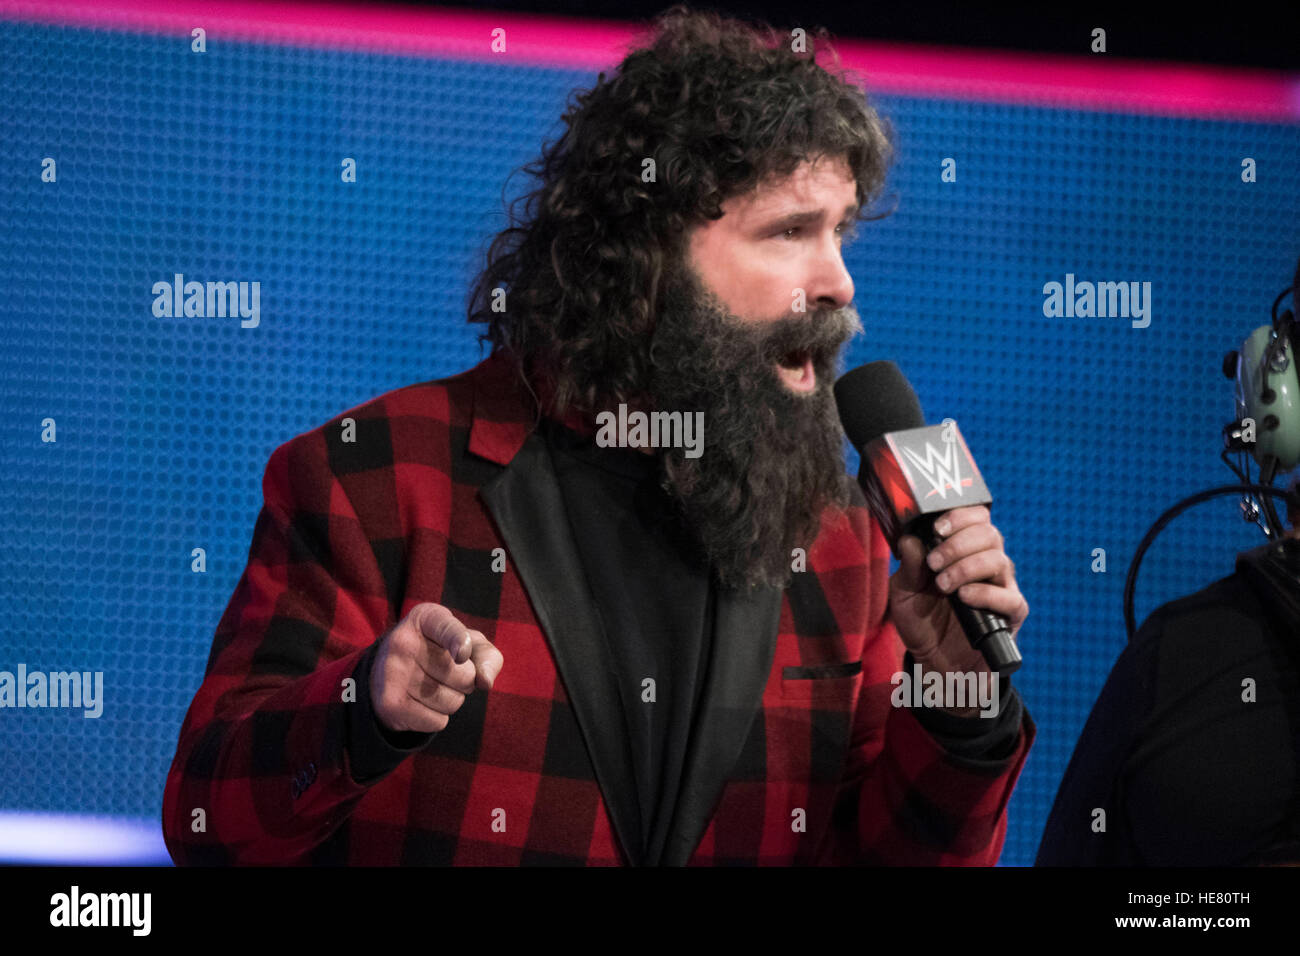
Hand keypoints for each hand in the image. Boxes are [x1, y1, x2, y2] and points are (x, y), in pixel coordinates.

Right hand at [369, 603, 503, 733]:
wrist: (390, 674)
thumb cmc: (441, 653)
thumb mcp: (467, 643)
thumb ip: (487, 655)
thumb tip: (486, 683)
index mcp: (425, 618)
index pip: (448, 630)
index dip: (459, 643)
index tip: (462, 655)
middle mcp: (403, 641)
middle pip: (465, 676)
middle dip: (466, 681)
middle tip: (445, 672)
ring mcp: (393, 672)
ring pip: (452, 702)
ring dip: (451, 700)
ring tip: (430, 685)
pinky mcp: (389, 704)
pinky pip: (437, 722)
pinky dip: (437, 718)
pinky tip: (419, 703)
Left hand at [888, 506, 1027, 714]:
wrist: (934, 661)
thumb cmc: (922, 620)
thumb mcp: (905, 591)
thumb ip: (909, 566)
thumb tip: (910, 539)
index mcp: (964, 549)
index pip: (976, 517)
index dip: (961, 516)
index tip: (938, 528)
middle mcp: (987, 563)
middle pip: (989, 534)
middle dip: (958, 544)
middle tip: (935, 563)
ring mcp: (1001, 587)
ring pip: (999, 560)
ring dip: (967, 567)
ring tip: (943, 585)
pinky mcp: (1011, 614)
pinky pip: (1009, 597)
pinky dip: (985, 594)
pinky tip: (964, 596)